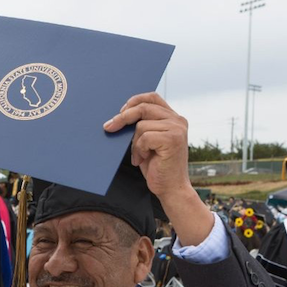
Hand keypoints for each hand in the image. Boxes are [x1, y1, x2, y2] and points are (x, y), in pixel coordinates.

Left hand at [104, 93, 213, 246]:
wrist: (171, 189)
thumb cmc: (157, 168)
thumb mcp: (147, 143)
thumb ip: (142, 127)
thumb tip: (118, 116)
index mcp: (173, 118)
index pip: (152, 97)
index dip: (134, 101)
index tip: (120, 111)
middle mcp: (177, 120)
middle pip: (143, 107)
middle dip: (122, 117)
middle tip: (108, 127)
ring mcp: (176, 129)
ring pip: (141, 125)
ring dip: (134, 143)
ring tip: (139, 156)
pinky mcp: (172, 139)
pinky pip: (144, 137)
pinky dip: (139, 150)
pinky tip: (142, 160)